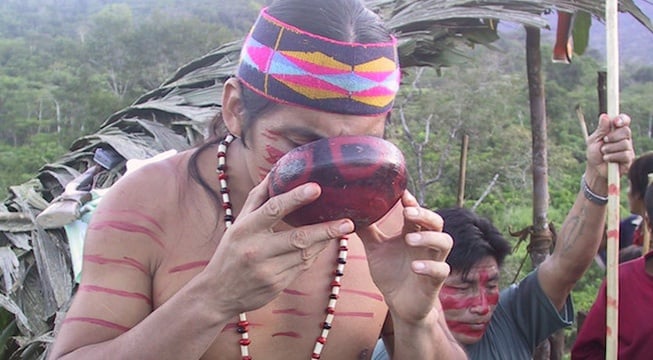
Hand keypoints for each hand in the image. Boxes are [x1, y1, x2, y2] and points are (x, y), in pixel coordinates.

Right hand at [205, 177, 353, 314]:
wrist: (218, 293)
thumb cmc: (230, 251)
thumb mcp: (238, 223)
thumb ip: (257, 198)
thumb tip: (275, 173)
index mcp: (245, 229)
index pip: (273, 209)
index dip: (296, 198)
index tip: (316, 188)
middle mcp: (257, 250)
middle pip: (297, 238)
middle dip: (325, 230)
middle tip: (347, 222)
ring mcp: (268, 270)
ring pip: (305, 254)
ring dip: (325, 241)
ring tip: (342, 228)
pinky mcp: (277, 285)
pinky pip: (302, 267)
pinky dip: (315, 254)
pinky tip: (324, 244)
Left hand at [357, 191, 451, 322]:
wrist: (399, 304)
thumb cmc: (390, 273)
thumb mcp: (375, 249)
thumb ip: (367, 231)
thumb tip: (351, 211)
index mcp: (413, 233)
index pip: (417, 212)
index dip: (412, 202)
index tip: (401, 193)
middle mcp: (427, 244)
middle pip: (436, 222)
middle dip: (424, 214)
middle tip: (407, 212)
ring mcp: (433, 261)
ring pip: (444, 242)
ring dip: (428, 238)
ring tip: (409, 239)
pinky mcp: (435, 281)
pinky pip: (441, 270)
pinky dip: (429, 266)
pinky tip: (415, 266)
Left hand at [585, 113, 633, 179]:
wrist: (595, 169)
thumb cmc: (594, 153)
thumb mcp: (594, 140)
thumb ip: (600, 129)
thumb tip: (604, 116)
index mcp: (616, 131)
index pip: (624, 120)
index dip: (622, 119)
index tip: (615, 122)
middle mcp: (624, 138)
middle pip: (626, 131)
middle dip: (613, 136)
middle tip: (604, 141)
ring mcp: (628, 148)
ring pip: (625, 143)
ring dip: (610, 148)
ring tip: (603, 152)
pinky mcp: (629, 159)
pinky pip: (624, 154)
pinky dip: (612, 156)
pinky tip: (607, 159)